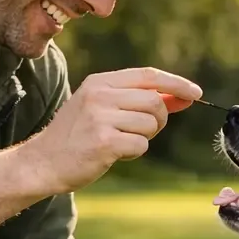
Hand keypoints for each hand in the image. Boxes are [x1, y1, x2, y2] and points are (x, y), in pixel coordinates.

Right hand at [23, 67, 201, 194]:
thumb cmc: (76, 136)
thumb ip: (138, 100)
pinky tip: (113, 153)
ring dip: (144, 137)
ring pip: (150, 124)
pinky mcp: (103, 142)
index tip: (196, 94)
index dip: (176, 83)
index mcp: (100, 82)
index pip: (148, 75)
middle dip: (158, 120)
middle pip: (154, 101)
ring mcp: (100, 118)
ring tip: (119, 142)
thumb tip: (181, 97)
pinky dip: (134, 152)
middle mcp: (100, 95)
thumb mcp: (102, 108)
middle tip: (142, 131)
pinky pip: (141, 145)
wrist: (43, 162)